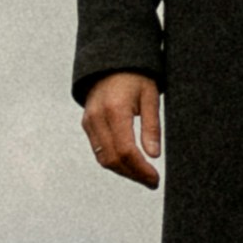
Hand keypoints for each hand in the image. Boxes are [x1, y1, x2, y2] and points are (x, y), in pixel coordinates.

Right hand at [82, 72, 163, 187]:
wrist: (111, 61)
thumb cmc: (135, 76)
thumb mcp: (150, 96)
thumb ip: (152, 126)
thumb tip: (153, 155)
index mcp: (115, 110)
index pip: (126, 150)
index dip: (141, 169)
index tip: (155, 179)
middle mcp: (97, 118)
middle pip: (112, 159)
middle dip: (133, 175)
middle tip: (152, 181)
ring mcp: (89, 122)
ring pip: (103, 159)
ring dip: (123, 171)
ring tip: (143, 175)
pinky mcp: (87, 124)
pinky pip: (98, 150)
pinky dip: (114, 161)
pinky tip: (130, 164)